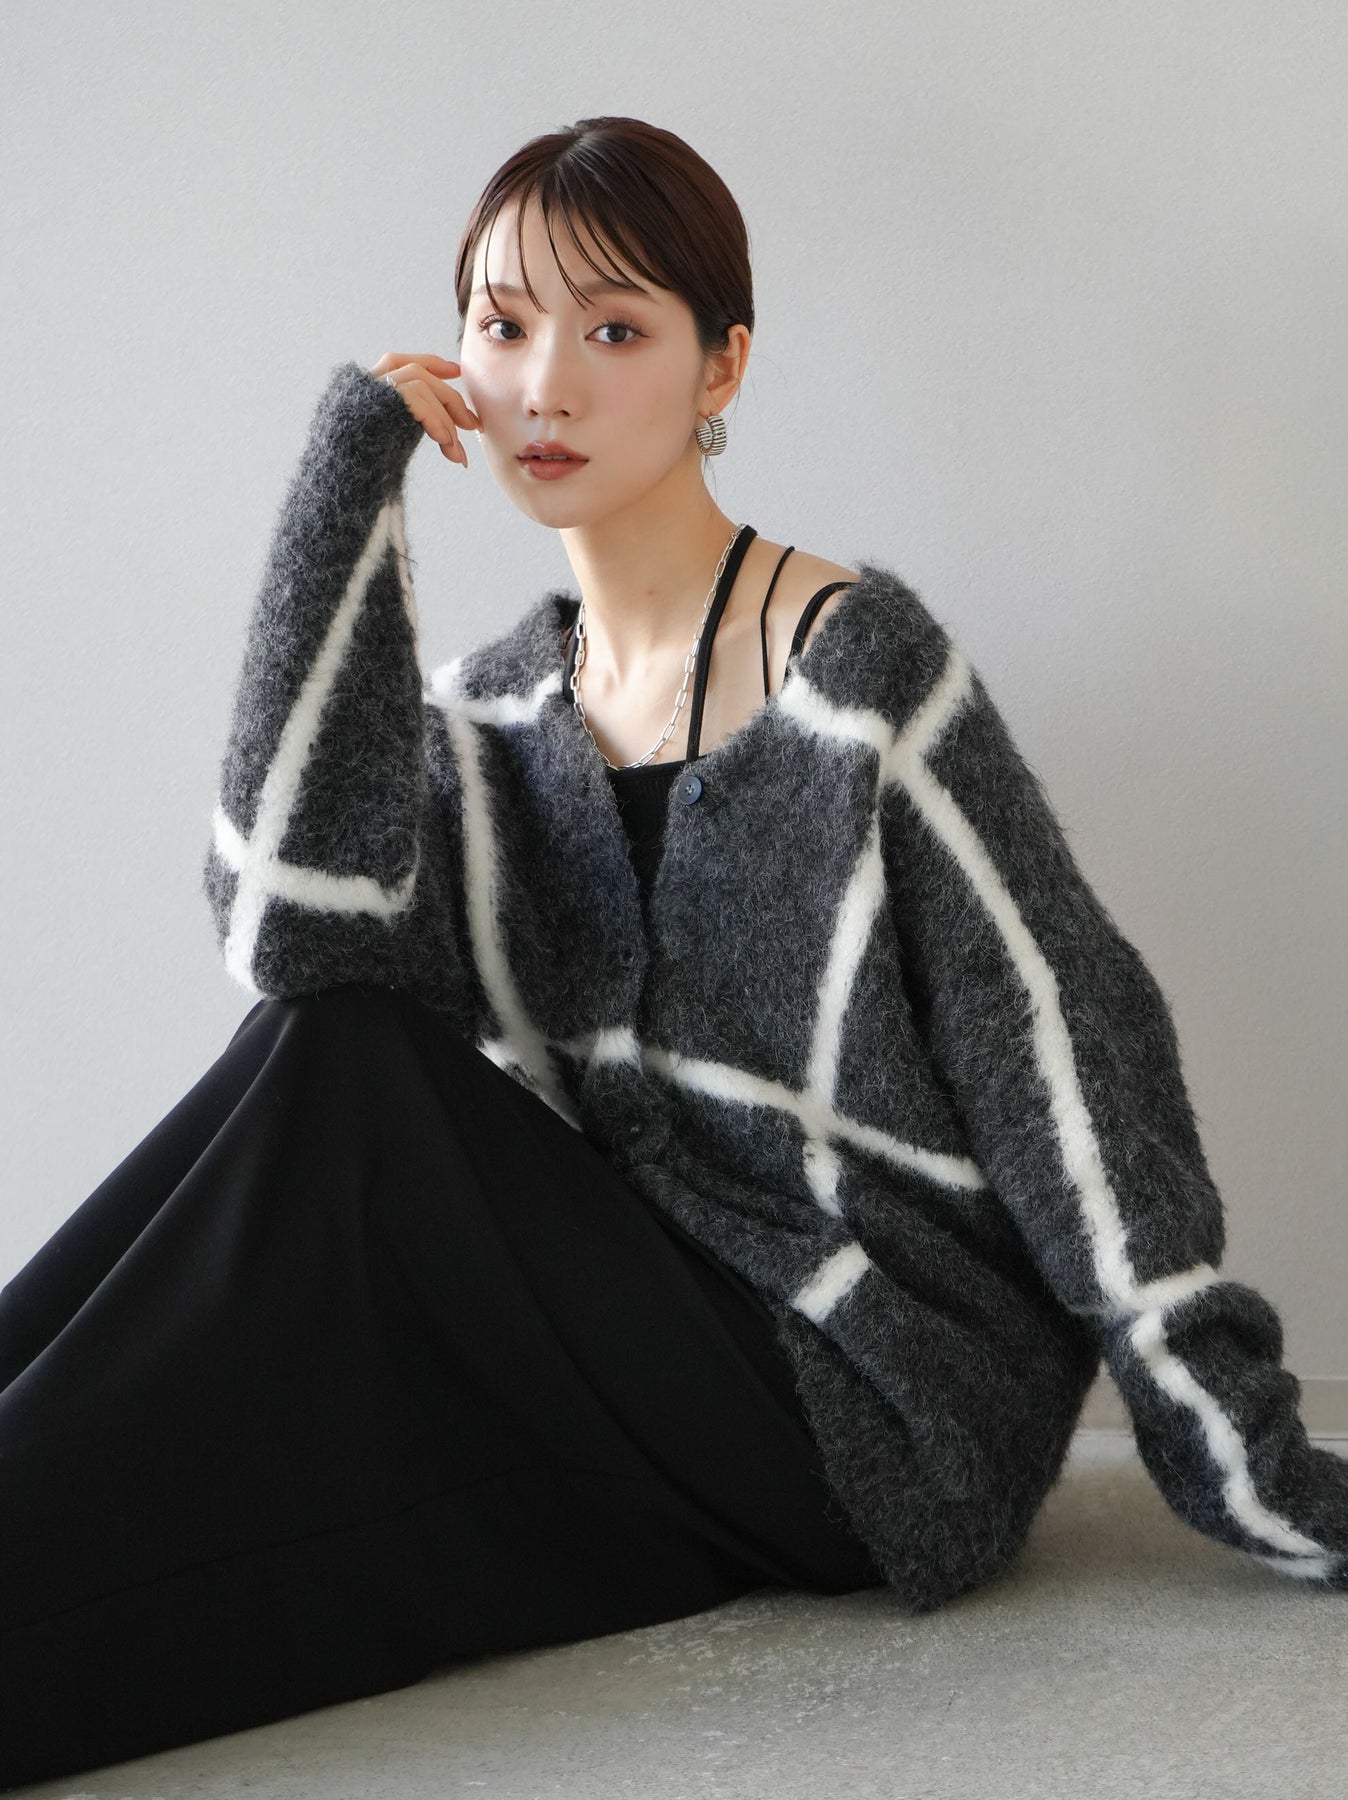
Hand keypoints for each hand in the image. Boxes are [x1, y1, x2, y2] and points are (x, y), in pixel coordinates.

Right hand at [368, 352, 481, 466]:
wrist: (339, 486)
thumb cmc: (362, 474)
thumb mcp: (389, 444)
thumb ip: (407, 426)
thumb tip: (449, 433)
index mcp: (366, 390)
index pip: (401, 362)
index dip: (431, 362)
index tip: (456, 371)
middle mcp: (363, 384)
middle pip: (417, 373)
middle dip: (450, 398)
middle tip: (472, 425)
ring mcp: (366, 391)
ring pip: (419, 383)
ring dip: (445, 415)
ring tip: (454, 449)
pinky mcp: (373, 402)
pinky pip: (414, 397)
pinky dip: (434, 417)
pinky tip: (444, 441)